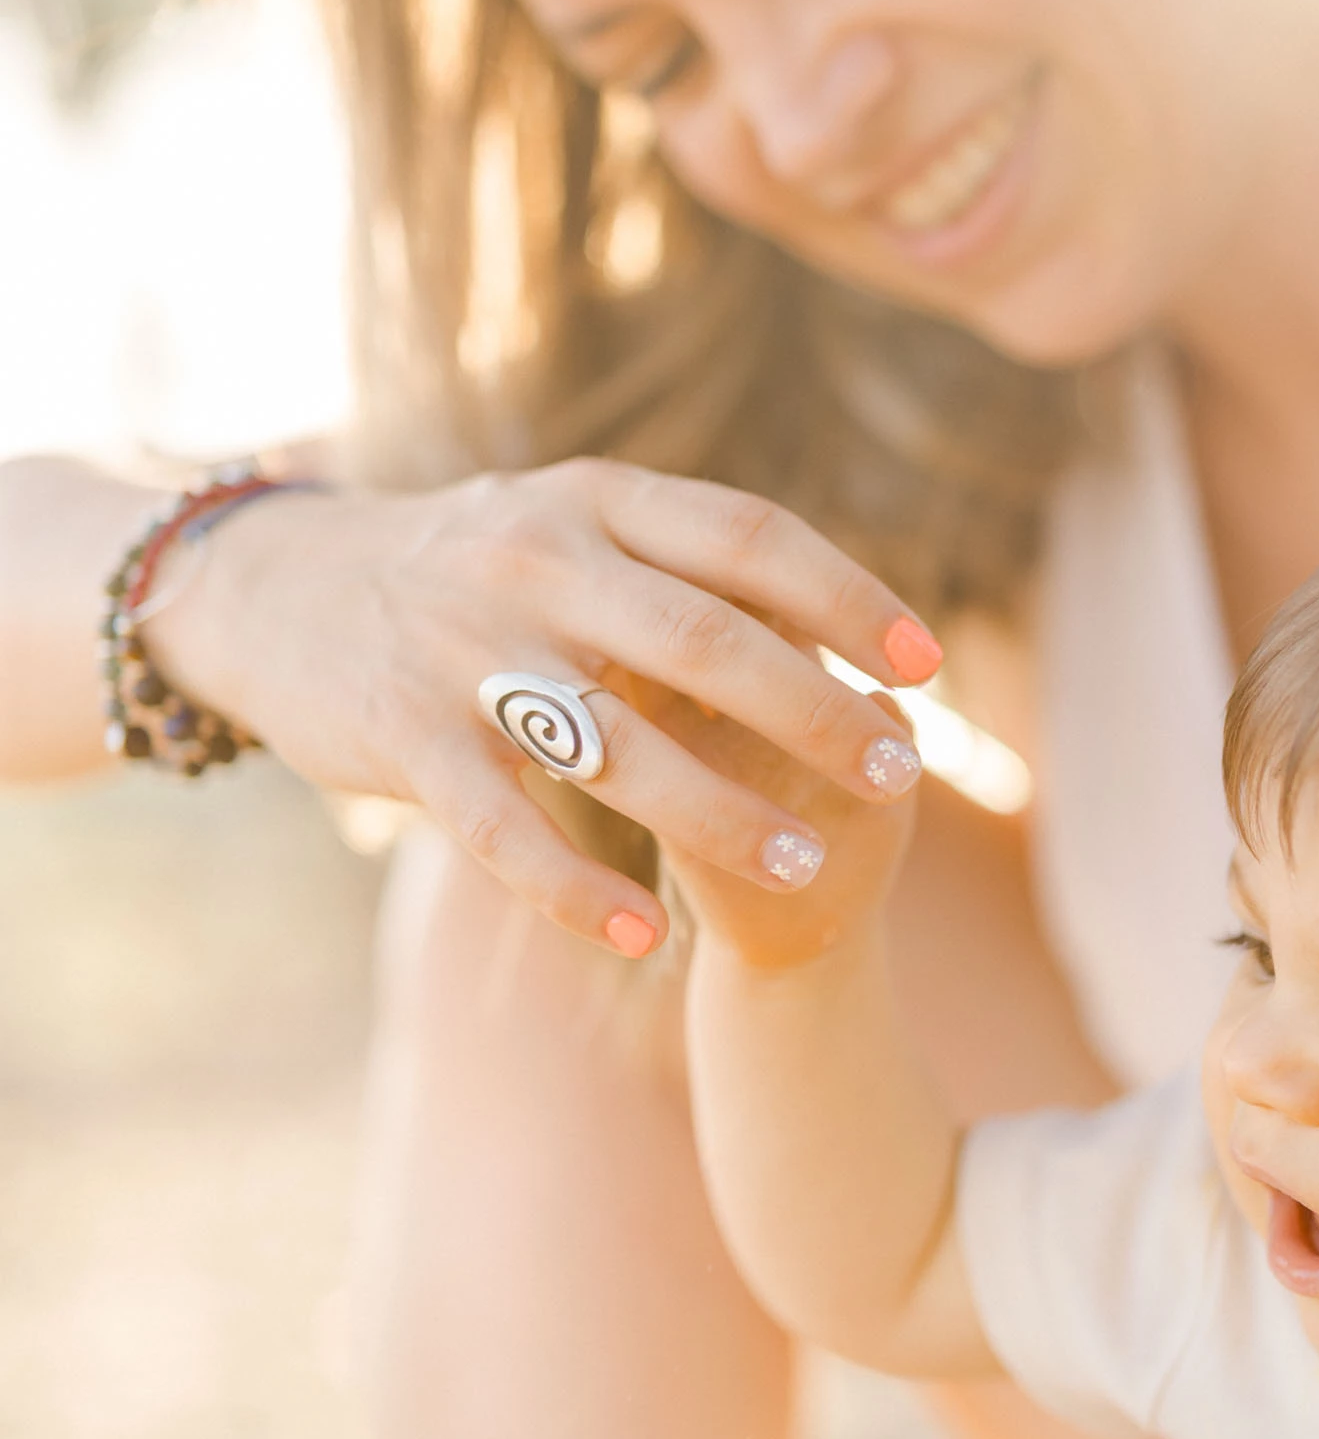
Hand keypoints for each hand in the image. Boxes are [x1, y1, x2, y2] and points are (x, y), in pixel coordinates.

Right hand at [143, 461, 940, 956]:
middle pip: (704, 641)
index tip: (929, 660)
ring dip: (721, 813)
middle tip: (899, 774)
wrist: (269, 587)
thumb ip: (677, 562)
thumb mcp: (564, 524)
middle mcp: (536, 562)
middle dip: (815, 712)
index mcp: (594, 498)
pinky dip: (578, 892)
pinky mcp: (405, 741)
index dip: (848, 595)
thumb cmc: (463, 564)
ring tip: (809, 867)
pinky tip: (650, 940)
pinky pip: (504, 831)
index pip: (747, 536)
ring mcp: (467, 653)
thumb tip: (836, 618)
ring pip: (616, 745)